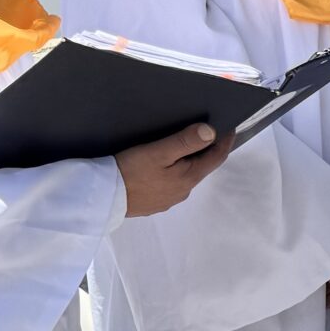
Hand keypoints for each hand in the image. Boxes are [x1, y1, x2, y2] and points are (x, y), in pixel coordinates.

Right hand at [116, 124, 232, 217]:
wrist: (100, 199)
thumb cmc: (130, 172)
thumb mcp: (158, 152)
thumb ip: (185, 141)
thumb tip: (212, 132)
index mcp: (188, 179)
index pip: (216, 158)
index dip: (224, 141)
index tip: (229, 127)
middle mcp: (182, 192)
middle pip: (201, 167)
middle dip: (206, 150)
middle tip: (206, 131)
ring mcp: (168, 199)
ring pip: (185, 176)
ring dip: (188, 161)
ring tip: (183, 145)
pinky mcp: (153, 203)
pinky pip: (170, 183)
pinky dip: (173, 171)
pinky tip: (163, 165)